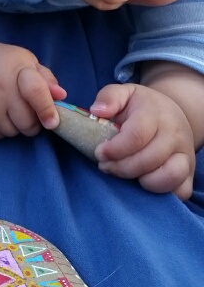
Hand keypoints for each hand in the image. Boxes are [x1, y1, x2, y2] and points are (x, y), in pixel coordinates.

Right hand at [0, 41, 65, 138]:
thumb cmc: (3, 63)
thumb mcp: (26, 61)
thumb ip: (46, 78)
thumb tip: (61, 96)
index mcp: (19, 71)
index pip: (35, 92)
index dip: (46, 109)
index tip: (53, 123)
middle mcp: (2, 90)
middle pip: (27, 122)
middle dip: (35, 122)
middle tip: (30, 111)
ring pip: (14, 132)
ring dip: (18, 126)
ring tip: (11, 109)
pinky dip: (2, 130)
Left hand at [91, 83, 194, 198]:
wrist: (172, 115)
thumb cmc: (141, 108)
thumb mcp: (125, 94)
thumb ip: (109, 97)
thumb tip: (97, 111)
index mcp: (155, 114)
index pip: (136, 136)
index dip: (114, 149)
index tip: (99, 153)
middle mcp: (174, 134)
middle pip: (148, 160)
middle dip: (121, 168)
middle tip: (106, 166)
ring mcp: (185, 155)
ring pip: (169, 176)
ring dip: (142, 181)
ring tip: (126, 174)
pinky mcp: (189, 172)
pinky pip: (181, 191)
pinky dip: (161, 192)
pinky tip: (143, 182)